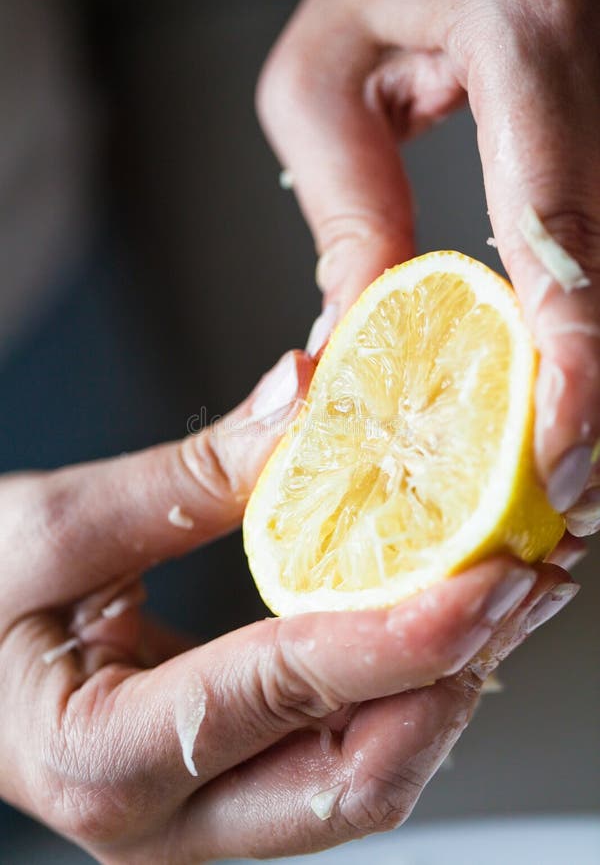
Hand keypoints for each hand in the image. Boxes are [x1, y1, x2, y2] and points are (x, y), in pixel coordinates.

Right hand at [0, 349, 576, 862]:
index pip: (286, 694)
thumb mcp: (48, 527)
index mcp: (100, 757)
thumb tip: (309, 401)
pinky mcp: (225, 789)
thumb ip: (186, 476)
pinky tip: (436, 625)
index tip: (486, 574)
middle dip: (452, 678)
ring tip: (503, 596)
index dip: (399, 636)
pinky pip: (336, 756)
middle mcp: (165, 818)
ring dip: (442, 688)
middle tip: (520, 582)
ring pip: (360, 778)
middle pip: (353, 777)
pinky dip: (399, 693)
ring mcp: (200, 816)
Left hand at [257, 0, 599, 529]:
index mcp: (525, 37)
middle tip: (559, 493)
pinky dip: (585, 326)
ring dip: (593, 375)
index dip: (570, 351)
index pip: (558, 222)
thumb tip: (354, 339)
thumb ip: (346, 208)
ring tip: (556, 458)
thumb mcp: (323, 77)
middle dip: (591, 395)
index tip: (555, 447)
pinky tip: (555, 374)